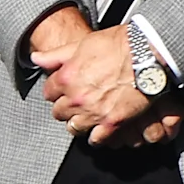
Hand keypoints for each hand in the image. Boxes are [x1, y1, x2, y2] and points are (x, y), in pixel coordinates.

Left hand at [33, 18, 155, 142]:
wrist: (146, 54)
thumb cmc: (117, 45)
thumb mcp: (81, 45)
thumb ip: (56, 56)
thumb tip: (36, 58)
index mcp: (65, 78)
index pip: (49, 93)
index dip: (56, 91)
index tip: (62, 91)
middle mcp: (76, 97)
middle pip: (59, 112)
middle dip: (65, 107)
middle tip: (74, 104)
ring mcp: (94, 112)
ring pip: (74, 127)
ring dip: (78, 123)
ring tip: (84, 119)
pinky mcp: (114, 122)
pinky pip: (97, 139)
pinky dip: (97, 137)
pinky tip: (98, 133)